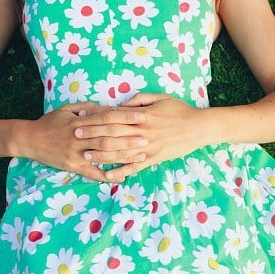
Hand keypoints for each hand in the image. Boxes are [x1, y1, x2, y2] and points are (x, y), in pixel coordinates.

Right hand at [13, 102, 147, 181]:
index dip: (126, 117)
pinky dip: (107, 176)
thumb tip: (108, 107)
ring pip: (104, 155)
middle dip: (129, 138)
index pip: (107, 117)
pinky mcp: (73, 166)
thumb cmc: (50, 122)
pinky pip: (92, 173)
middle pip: (109, 137)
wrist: (29, 139)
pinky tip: (121, 177)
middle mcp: (80, 137)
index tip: (142, 116)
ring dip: (123, 156)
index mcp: (80, 121)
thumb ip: (88, 108)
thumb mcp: (67, 109)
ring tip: (140, 156)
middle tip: (147, 138)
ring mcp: (76, 153)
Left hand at [77, 94, 207, 180]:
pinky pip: (134, 167)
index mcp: (142, 115)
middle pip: (112, 134)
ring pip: (120, 152)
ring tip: (85, 156)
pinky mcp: (153, 159)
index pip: (113, 116)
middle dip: (92, 134)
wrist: (199, 128)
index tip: (81, 117)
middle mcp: (142, 132)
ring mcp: (147, 147)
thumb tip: (122, 103)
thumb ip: (140, 99)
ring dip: (101, 155)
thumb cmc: (179, 110)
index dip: (95, 117)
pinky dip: (121, 172)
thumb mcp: (161, 97)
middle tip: (75, 135)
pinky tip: (108, 176)